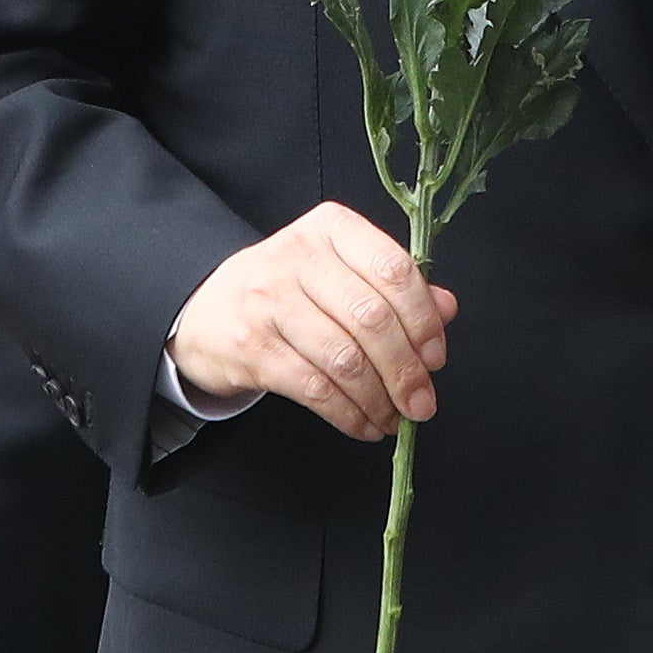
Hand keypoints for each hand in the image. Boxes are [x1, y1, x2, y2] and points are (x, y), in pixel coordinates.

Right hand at [167, 202, 458, 443]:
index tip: (436, 357)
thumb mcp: (339, 272)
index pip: (393, 269)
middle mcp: (296, 257)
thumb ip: (393, 286)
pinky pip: (315, 389)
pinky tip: (364, 424)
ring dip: (379, 399)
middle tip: (423, 402)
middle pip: (372, 319)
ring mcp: (269, 301)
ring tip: (394, 417)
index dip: (423, 319)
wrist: (205, 312)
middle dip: (406, 370)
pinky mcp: (251, 347)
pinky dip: (349, 415)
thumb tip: (447, 309)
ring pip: (345, 359)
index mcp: (330, 228)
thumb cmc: (287, 290)